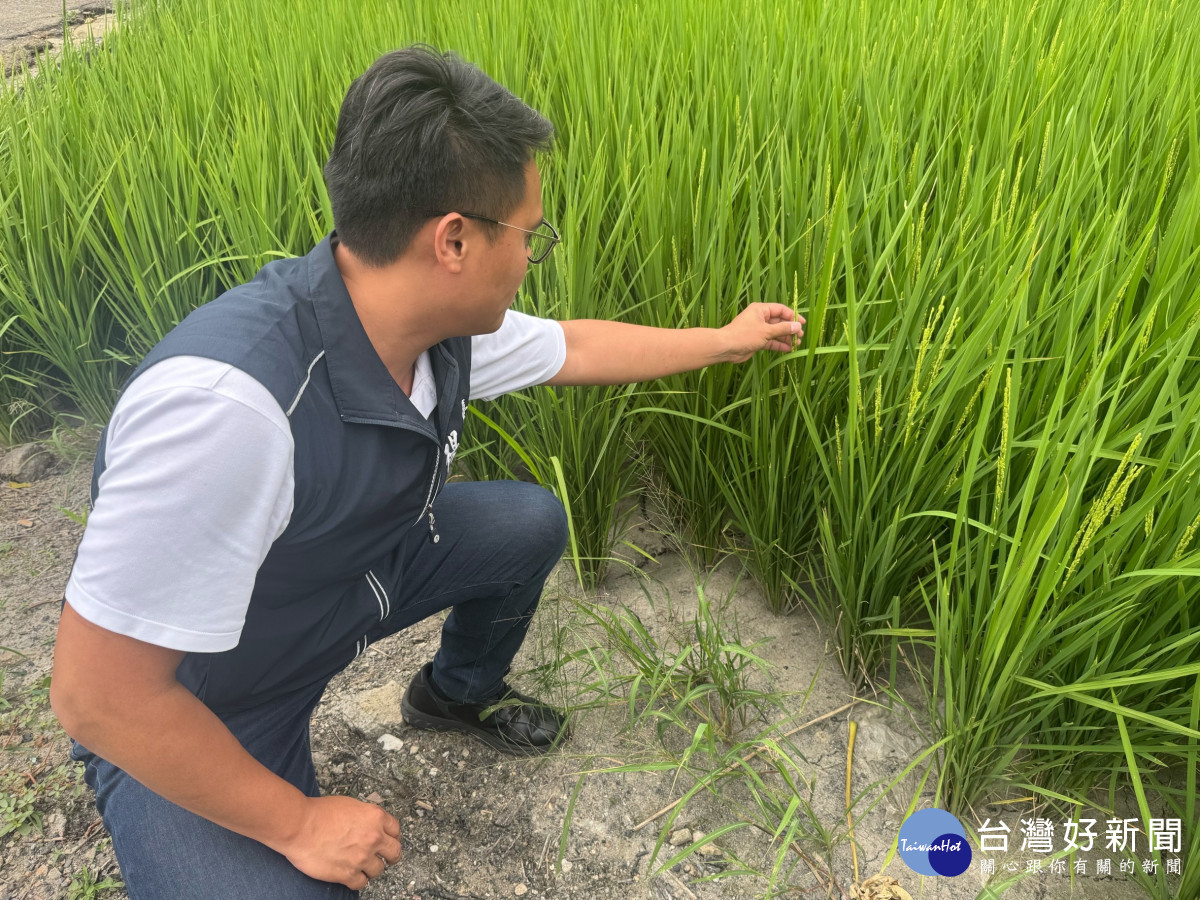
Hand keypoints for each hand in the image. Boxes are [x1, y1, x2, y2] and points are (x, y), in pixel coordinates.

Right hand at [278, 795, 401, 889]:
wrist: (300, 826)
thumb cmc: (318, 812)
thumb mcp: (350, 805)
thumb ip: (365, 817)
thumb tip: (369, 825)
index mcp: (375, 817)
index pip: (395, 829)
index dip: (392, 836)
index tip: (390, 840)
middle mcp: (373, 838)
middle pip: (394, 852)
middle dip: (391, 855)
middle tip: (386, 858)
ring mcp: (362, 857)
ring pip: (379, 870)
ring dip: (371, 868)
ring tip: (361, 865)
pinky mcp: (348, 874)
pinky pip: (361, 883)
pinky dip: (357, 880)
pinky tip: (351, 875)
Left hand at [719, 303, 804, 362]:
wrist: (726, 348)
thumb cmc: (744, 335)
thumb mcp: (766, 331)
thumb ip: (783, 329)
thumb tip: (798, 326)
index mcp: (761, 310)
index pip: (780, 310)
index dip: (792, 316)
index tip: (802, 323)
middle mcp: (760, 318)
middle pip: (779, 322)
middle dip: (790, 329)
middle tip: (800, 336)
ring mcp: (758, 330)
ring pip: (776, 332)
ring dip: (786, 338)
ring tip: (797, 344)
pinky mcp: (757, 340)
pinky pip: (771, 341)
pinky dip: (779, 345)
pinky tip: (788, 349)